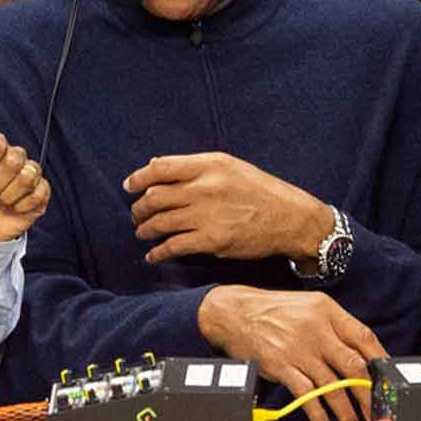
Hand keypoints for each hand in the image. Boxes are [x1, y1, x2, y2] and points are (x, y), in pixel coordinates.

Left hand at [125, 153, 330, 267]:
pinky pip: (174, 246)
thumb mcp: (231, 166)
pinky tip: (154, 255)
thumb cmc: (261, 191)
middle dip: (139, 208)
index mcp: (210, 165)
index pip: (160, 167)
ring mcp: (208, 215)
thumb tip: (155, 165)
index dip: (139, 178)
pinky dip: (158, 252)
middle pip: (155, 197)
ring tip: (143, 232)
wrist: (291, 219)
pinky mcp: (213, 240)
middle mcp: (206, 188)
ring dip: (145, 230)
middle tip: (136, 215)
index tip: (129, 187)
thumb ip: (194, 166)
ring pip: (161, 222)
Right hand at [198, 286, 387, 420]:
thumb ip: (334, 327)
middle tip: (376, 409)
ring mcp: (298, 348)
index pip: (363, 336)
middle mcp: (315, 328)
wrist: (234, 312)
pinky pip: (306, 394)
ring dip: (346, 408)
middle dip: (368, 392)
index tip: (389, 378)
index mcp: (326, 310)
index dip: (381, 360)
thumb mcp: (308, 307)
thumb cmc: (273, 311)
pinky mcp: (281, 365)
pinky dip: (317, 412)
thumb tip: (360, 355)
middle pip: (353, 365)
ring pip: (332, 384)